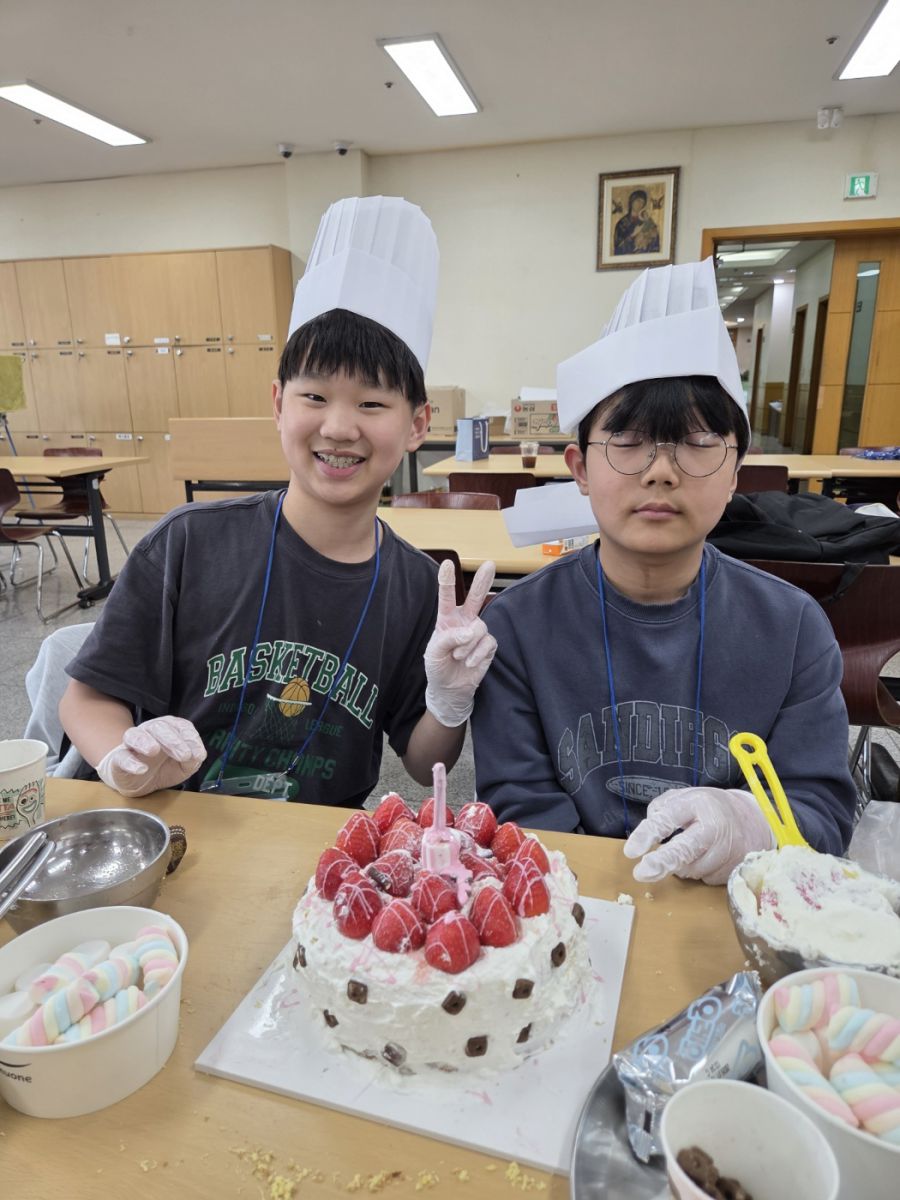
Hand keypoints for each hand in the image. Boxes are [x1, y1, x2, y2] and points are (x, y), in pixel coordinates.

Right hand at [96, 716, 206, 797]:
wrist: (138, 782)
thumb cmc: (163, 768)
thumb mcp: (183, 767)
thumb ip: (192, 761)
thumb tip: (198, 756)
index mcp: (168, 730)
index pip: (179, 725)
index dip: (190, 737)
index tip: (199, 753)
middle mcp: (149, 732)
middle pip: (158, 727)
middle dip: (173, 740)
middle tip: (184, 755)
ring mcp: (132, 745)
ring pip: (135, 735)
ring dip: (146, 741)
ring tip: (154, 750)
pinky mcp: (119, 760)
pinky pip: (121, 757)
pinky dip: (130, 762)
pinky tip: (141, 769)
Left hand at [424, 560, 497, 727]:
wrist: (449, 690)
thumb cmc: (438, 667)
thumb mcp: (434, 653)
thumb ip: (449, 638)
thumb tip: (470, 632)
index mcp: (446, 619)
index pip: (446, 597)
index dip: (447, 581)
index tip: (447, 564)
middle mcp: (463, 621)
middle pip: (474, 598)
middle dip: (482, 581)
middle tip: (490, 565)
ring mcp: (477, 632)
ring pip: (479, 627)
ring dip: (467, 644)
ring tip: (459, 657)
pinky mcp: (487, 645)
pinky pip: (487, 643)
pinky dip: (477, 654)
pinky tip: (468, 663)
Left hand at [622, 787, 774, 885]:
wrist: (752, 821)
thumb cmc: (710, 808)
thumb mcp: (685, 797)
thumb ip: (662, 809)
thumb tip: (647, 831)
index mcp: (698, 804)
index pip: (669, 819)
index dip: (648, 834)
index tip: (631, 851)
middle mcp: (714, 828)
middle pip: (684, 849)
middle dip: (662, 862)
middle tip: (641, 873)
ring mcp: (725, 852)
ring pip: (689, 869)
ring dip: (679, 865)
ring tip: (688, 847)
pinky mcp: (732, 871)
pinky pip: (702, 878)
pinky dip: (696, 870)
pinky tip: (704, 856)